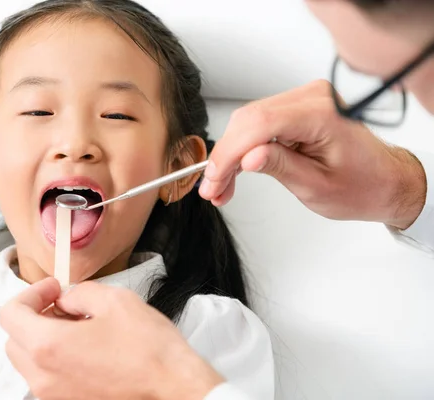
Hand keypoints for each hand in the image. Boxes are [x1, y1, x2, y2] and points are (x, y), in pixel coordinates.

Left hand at [0, 278, 223, 399]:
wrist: (173, 388)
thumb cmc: (149, 349)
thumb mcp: (114, 301)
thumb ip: (79, 294)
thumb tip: (66, 300)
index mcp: (48, 346)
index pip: (10, 315)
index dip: (30, 293)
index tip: (53, 289)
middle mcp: (44, 377)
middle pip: (14, 339)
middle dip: (33, 316)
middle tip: (61, 304)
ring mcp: (55, 395)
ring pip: (29, 361)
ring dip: (43, 337)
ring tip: (77, 326)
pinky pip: (48, 377)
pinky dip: (55, 358)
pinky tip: (86, 347)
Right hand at [199, 80, 425, 229]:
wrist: (384, 181)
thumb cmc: (362, 186)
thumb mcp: (317, 186)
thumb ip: (280, 167)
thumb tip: (247, 157)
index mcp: (323, 115)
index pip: (260, 124)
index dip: (230, 152)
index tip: (214, 179)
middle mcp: (313, 98)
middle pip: (249, 119)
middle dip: (225, 156)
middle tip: (212, 188)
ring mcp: (305, 100)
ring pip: (249, 121)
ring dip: (231, 154)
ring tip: (222, 186)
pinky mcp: (298, 108)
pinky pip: (260, 123)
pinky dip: (244, 147)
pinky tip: (235, 170)